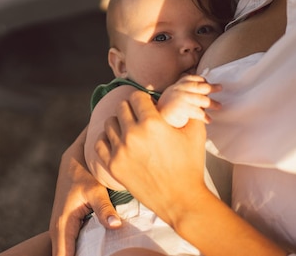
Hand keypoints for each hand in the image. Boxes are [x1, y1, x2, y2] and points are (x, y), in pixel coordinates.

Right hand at [49, 130, 121, 255]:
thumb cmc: (83, 174)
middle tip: (110, 255)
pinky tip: (102, 249)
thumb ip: (104, 208)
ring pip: (70, 252)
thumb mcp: (95, 190)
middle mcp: (58, 231)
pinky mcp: (68, 226)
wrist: (74, 160)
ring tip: (108, 252)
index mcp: (63, 225)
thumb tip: (116, 225)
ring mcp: (62, 229)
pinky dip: (85, 249)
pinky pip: (73, 245)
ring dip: (85, 254)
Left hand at [95, 91, 208, 225]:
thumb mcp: (196, 131)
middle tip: (140, 119)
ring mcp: (120, 151)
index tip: (149, 108)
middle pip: (121, 107)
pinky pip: (100, 143)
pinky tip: (118, 143)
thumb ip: (187, 109)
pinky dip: (107, 140)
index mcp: (152, 122)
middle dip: (132, 110)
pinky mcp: (113, 166)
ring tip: (130, 132)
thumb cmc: (190, 164)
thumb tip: (180, 97)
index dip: (144, 100)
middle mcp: (133, 134)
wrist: (181, 199)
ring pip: (109, 123)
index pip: (136, 96)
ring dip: (119, 124)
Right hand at [158, 74, 221, 127]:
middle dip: (210, 87)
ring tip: (219, 106)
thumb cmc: (170, 108)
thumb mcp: (177, 95)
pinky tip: (209, 120)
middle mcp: (178, 89)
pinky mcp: (180, 109)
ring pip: (200, 99)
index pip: (192, 79)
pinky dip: (204, 116)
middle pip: (198, 86)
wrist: (156, 120)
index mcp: (178, 85)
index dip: (202, 79)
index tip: (208, 82)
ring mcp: (179, 98)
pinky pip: (196, 112)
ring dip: (211, 103)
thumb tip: (207, 89)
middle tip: (220, 88)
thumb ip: (189, 92)